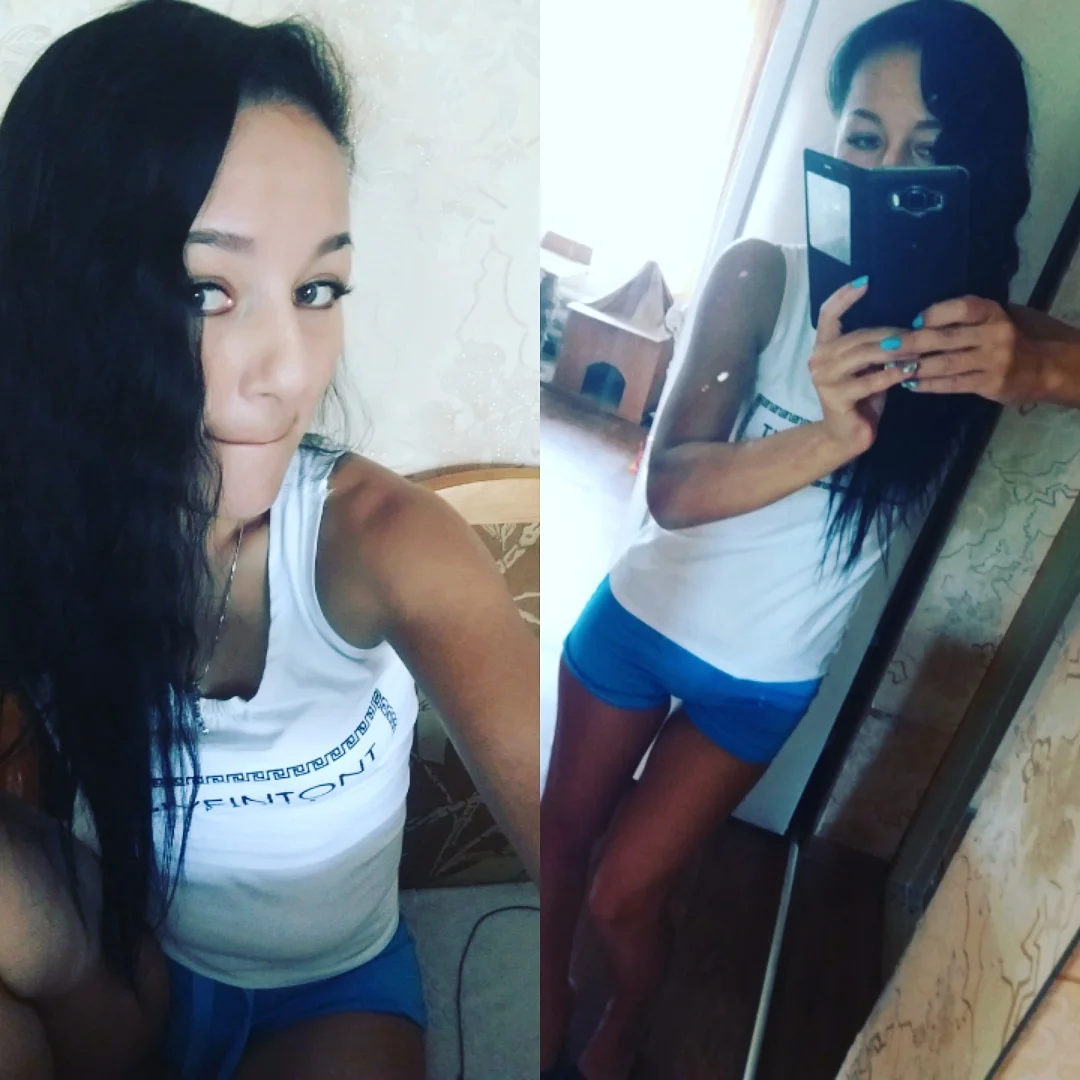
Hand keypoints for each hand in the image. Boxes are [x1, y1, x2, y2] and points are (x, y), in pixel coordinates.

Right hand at [809, 278, 915, 455]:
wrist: (845, 436)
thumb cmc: (860, 398)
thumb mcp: (866, 366)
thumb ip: (873, 347)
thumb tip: (903, 325)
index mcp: (823, 347)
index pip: (828, 314)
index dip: (845, 296)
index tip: (867, 280)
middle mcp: (818, 360)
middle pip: (858, 335)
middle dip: (891, 333)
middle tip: (920, 332)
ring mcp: (824, 379)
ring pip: (864, 354)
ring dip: (896, 351)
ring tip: (920, 348)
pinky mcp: (835, 398)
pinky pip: (870, 381)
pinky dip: (893, 374)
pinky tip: (910, 371)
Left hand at [890, 296, 1043, 403]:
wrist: (1039, 368)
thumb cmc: (1002, 340)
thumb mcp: (988, 320)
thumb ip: (960, 319)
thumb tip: (914, 323)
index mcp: (992, 313)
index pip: (961, 308)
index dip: (934, 314)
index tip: (912, 321)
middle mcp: (995, 334)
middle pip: (947, 338)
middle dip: (913, 343)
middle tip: (887, 346)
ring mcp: (994, 360)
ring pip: (946, 364)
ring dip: (916, 367)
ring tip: (892, 367)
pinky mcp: (990, 383)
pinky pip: (952, 384)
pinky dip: (928, 384)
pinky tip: (910, 384)